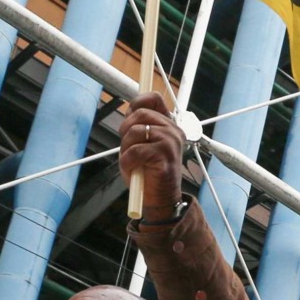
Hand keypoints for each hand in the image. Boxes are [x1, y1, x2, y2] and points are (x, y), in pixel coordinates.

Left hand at [116, 93, 185, 222]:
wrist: (160, 200)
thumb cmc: (147, 173)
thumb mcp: (139, 144)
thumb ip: (137, 126)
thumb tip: (129, 110)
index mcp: (169, 125)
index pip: (154, 99)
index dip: (137, 103)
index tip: (130, 117)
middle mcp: (173, 130)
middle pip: (140, 113)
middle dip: (126, 129)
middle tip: (127, 147)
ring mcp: (171, 141)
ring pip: (136, 130)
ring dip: (126, 147)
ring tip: (132, 161)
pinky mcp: (165, 154)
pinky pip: (136, 150)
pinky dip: (127, 161)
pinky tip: (133, 169)